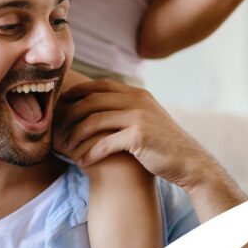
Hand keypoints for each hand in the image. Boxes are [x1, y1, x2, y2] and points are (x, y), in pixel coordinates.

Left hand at [55, 79, 217, 192]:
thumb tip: (100, 107)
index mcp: (137, 93)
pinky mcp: (138, 135)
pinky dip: (89, 153)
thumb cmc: (163, 144)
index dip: (77, 93)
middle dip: (70, 115)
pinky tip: (82, 162)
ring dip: (76, 136)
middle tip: (57, 130)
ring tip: (66, 149)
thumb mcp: (147, 118)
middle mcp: (137, 100)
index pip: (99, 85)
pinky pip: (104, 143)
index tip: (62, 105)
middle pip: (91, 101)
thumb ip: (127, 109)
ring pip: (94, 121)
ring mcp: (138, 116)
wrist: (189, 162)